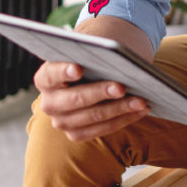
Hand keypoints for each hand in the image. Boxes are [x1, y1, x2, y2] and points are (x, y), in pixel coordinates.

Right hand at [33, 61, 149, 141]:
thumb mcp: (88, 52)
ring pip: (92, 117)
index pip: (51, 74)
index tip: (79, 68)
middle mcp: (49, 103)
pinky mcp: (77, 134)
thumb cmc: (90, 59)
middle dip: (100, 92)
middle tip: (121, 86)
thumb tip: (115, 56)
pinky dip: (124, 119)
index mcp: (45, 78)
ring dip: (119, 108)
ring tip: (141, 100)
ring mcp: (62, 122)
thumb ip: (93, 53)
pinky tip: (141, 109)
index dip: (64, 72)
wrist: (90, 76)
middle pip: (75, 99)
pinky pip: (103, 129)